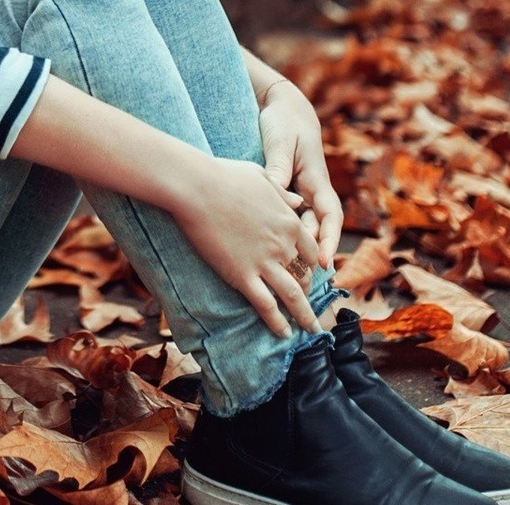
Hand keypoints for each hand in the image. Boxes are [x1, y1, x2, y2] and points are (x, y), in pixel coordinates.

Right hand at [170, 155, 323, 337]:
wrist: (198, 187)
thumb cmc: (225, 176)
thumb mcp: (263, 177)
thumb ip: (283, 192)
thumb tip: (298, 200)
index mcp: (289, 221)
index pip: (311, 251)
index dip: (312, 265)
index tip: (310, 275)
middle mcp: (283, 245)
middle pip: (304, 275)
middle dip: (307, 292)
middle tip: (307, 305)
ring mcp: (264, 262)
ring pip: (292, 296)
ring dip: (304, 316)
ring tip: (310, 331)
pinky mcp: (243, 276)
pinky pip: (266, 305)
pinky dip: (277, 322)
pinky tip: (283, 333)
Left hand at [257, 80, 343, 268]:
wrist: (282, 109)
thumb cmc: (284, 124)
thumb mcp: (281, 144)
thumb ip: (279, 169)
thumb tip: (278, 195)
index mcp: (318, 181)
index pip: (331, 216)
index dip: (329, 241)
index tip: (323, 262)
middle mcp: (311, 193)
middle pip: (314, 231)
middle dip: (310, 258)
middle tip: (301, 282)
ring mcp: (298, 196)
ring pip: (299, 230)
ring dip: (293, 252)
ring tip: (284, 277)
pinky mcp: (283, 196)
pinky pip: (284, 221)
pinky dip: (278, 238)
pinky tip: (264, 253)